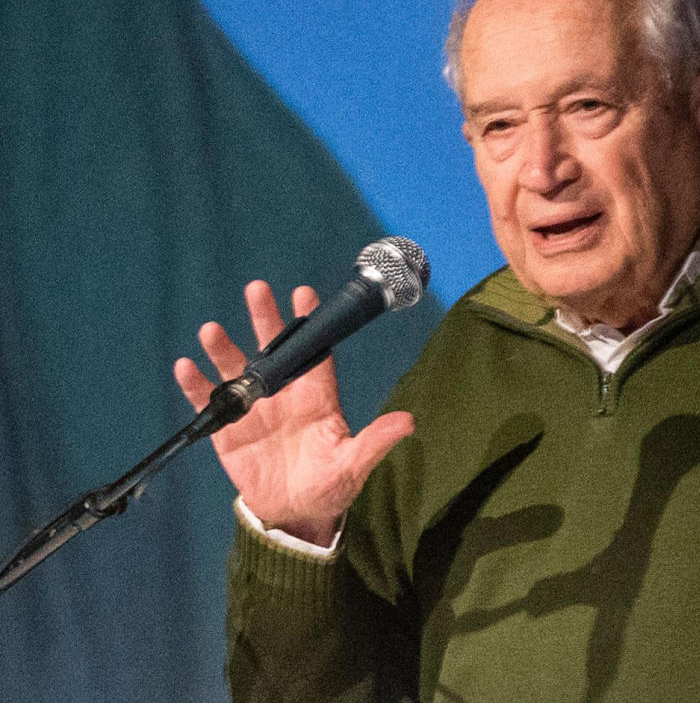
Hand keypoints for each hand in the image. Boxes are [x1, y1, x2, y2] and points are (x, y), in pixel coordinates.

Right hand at [175, 280, 414, 545]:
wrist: (293, 514)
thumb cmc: (329, 486)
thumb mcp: (353, 466)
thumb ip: (375, 442)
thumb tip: (409, 422)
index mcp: (316, 397)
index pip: (314, 353)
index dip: (308, 324)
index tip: (303, 294)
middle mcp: (284, 394)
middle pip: (274, 350)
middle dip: (265, 319)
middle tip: (257, 289)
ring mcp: (254, 409)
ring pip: (237, 370)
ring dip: (224, 349)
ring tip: (212, 330)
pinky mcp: (228, 429)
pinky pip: (209, 402)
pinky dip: (196, 386)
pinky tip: (186, 366)